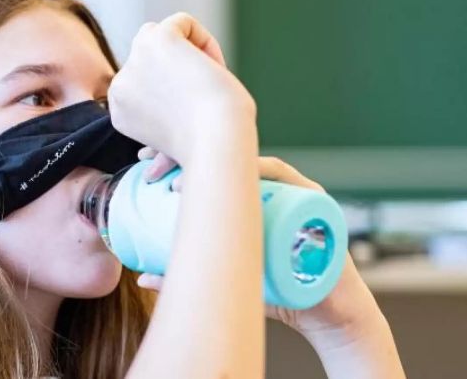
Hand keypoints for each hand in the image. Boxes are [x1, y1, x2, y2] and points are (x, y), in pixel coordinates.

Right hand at [108, 12, 255, 165]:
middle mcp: (120, 87)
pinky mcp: (154, 40)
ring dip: (190, 53)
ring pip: (162, 36)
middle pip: (152, 58)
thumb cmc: (207, 145)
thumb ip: (159, 117)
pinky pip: (181, 22)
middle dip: (181, 71)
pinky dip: (204, 40)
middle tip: (205, 97)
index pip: (146, 81)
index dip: (176, 91)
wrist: (216, 143)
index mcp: (120, 111)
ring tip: (208, 80)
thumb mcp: (173, 134)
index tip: (193, 115)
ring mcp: (134, 61)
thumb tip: (147, 138)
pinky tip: (212, 67)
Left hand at [134, 153, 385, 342]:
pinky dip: (262, 172)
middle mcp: (269, 186)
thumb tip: (140, 277)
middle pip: (225, 156)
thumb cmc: (279, 291)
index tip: (143, 161)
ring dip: (215, 164)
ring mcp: (293, 190)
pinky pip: (289, 179)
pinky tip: (234, 177)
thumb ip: (189, 273)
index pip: (209, 164)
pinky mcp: (315, 202)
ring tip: (179, 183)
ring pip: (250, 164)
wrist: (326, 315)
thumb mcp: (226, 278)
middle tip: (152, 166)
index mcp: (247, 195)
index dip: (175, 155)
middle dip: (186, 152)